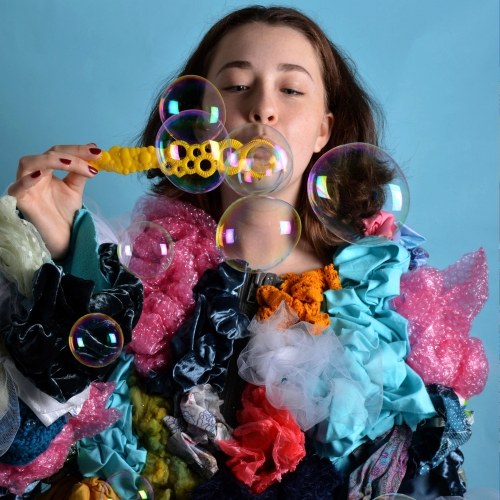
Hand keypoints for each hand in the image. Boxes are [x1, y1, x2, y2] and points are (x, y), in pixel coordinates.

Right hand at [8, 144, 101, 258]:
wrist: (63, 237)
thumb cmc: (65, 213)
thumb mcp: (75, 188)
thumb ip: (80, 172)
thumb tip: (93, 151)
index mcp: (47, 170)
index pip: (59, 152)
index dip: (77, 149)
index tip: (97, 151)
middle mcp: (34, 174)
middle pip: (48, 154)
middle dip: (71, 154)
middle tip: (92, 158)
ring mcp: (26, 186)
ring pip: (30, 163)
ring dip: (51, 161)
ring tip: (71, 164)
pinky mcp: (20, 200)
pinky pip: (17, 187)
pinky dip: (27, 180)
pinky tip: (39, 175)